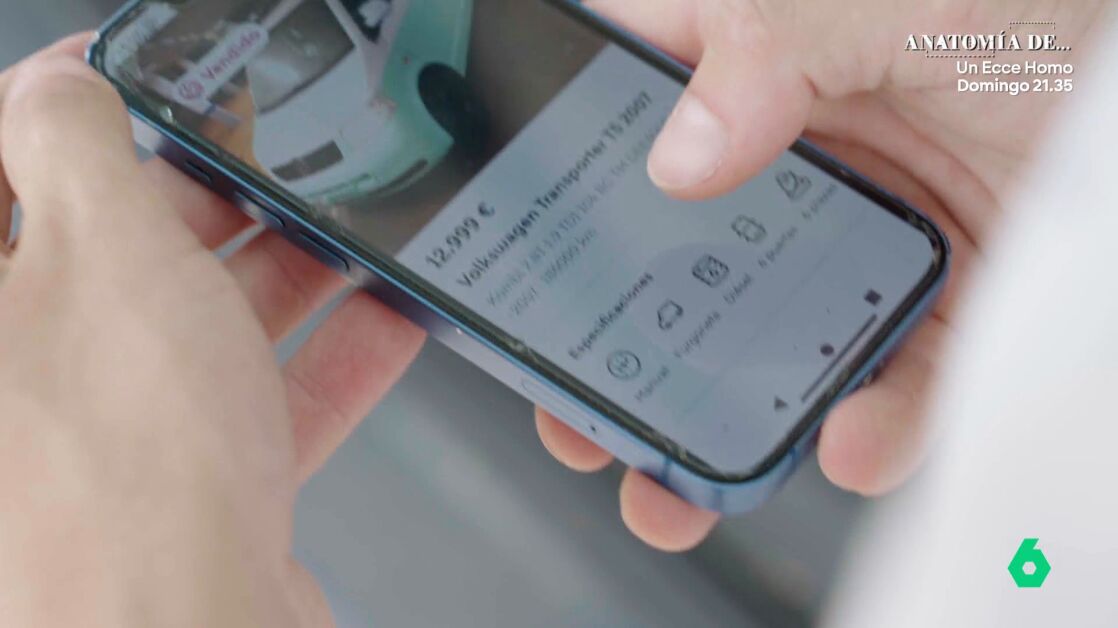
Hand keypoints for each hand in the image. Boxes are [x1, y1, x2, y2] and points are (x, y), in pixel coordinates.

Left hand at [0, 37, 423, 625]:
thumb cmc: (122, 478)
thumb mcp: (103, 254)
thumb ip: (75, 145)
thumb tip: (65, 84)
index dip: (64, 106)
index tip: (137, 79)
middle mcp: (25, 376)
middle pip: (113, 247)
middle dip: (206, 196)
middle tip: (274, 161)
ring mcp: (111, 437)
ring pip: (197, 327)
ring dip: (284, 277)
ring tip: (351, 233)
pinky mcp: (191, 488)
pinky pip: (260, 403)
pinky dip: (324, 362)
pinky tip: (383, 324)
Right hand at [536, 0, 1102, 549]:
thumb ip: (776, 46)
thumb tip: (680, 155)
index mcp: (766, 54)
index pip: (628, 105)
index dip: (560, 169)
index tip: (512, 243)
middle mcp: (804, 144)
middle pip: (681, 250)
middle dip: (622, 339)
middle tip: (576, 405)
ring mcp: (871, 222)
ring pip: (772, 331)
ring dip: (724, 414)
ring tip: (678, 481)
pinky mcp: (948, 288)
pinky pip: (897, 373)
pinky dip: (877, 422)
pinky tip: (851, 439)